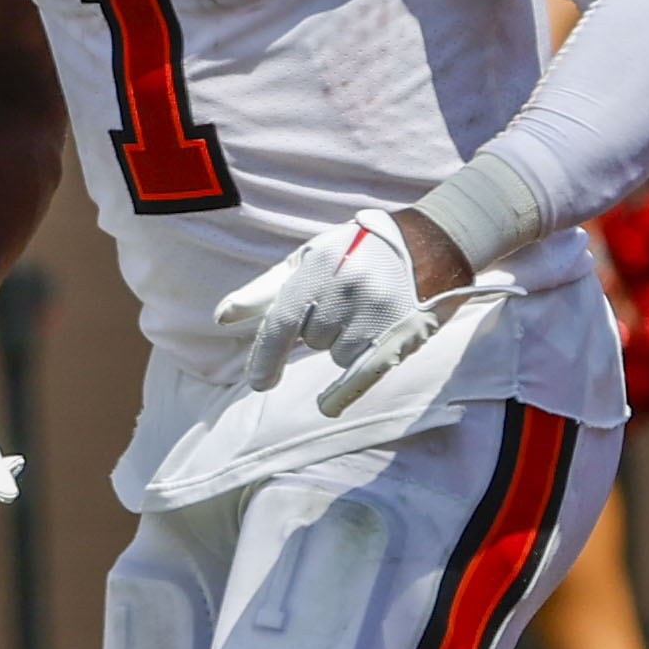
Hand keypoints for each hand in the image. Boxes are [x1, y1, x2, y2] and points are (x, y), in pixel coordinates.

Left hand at [217, 209, 510, 416]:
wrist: (427, 242)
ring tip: (362, 315)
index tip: (258, 382)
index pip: (283, 320)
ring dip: (342, 344)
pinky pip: (367, 370)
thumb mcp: (306, 261)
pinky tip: (326, 406)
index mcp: (319, 265)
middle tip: (339, 306)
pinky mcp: (404, 327)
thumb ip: (263, 292)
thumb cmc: (351, 252)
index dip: (266, 355)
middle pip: (312, 339)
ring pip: (339, 353)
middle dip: (318, 331)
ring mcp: (379, 307)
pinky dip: (345, 390)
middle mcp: (349, 286)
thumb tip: (221, 317)